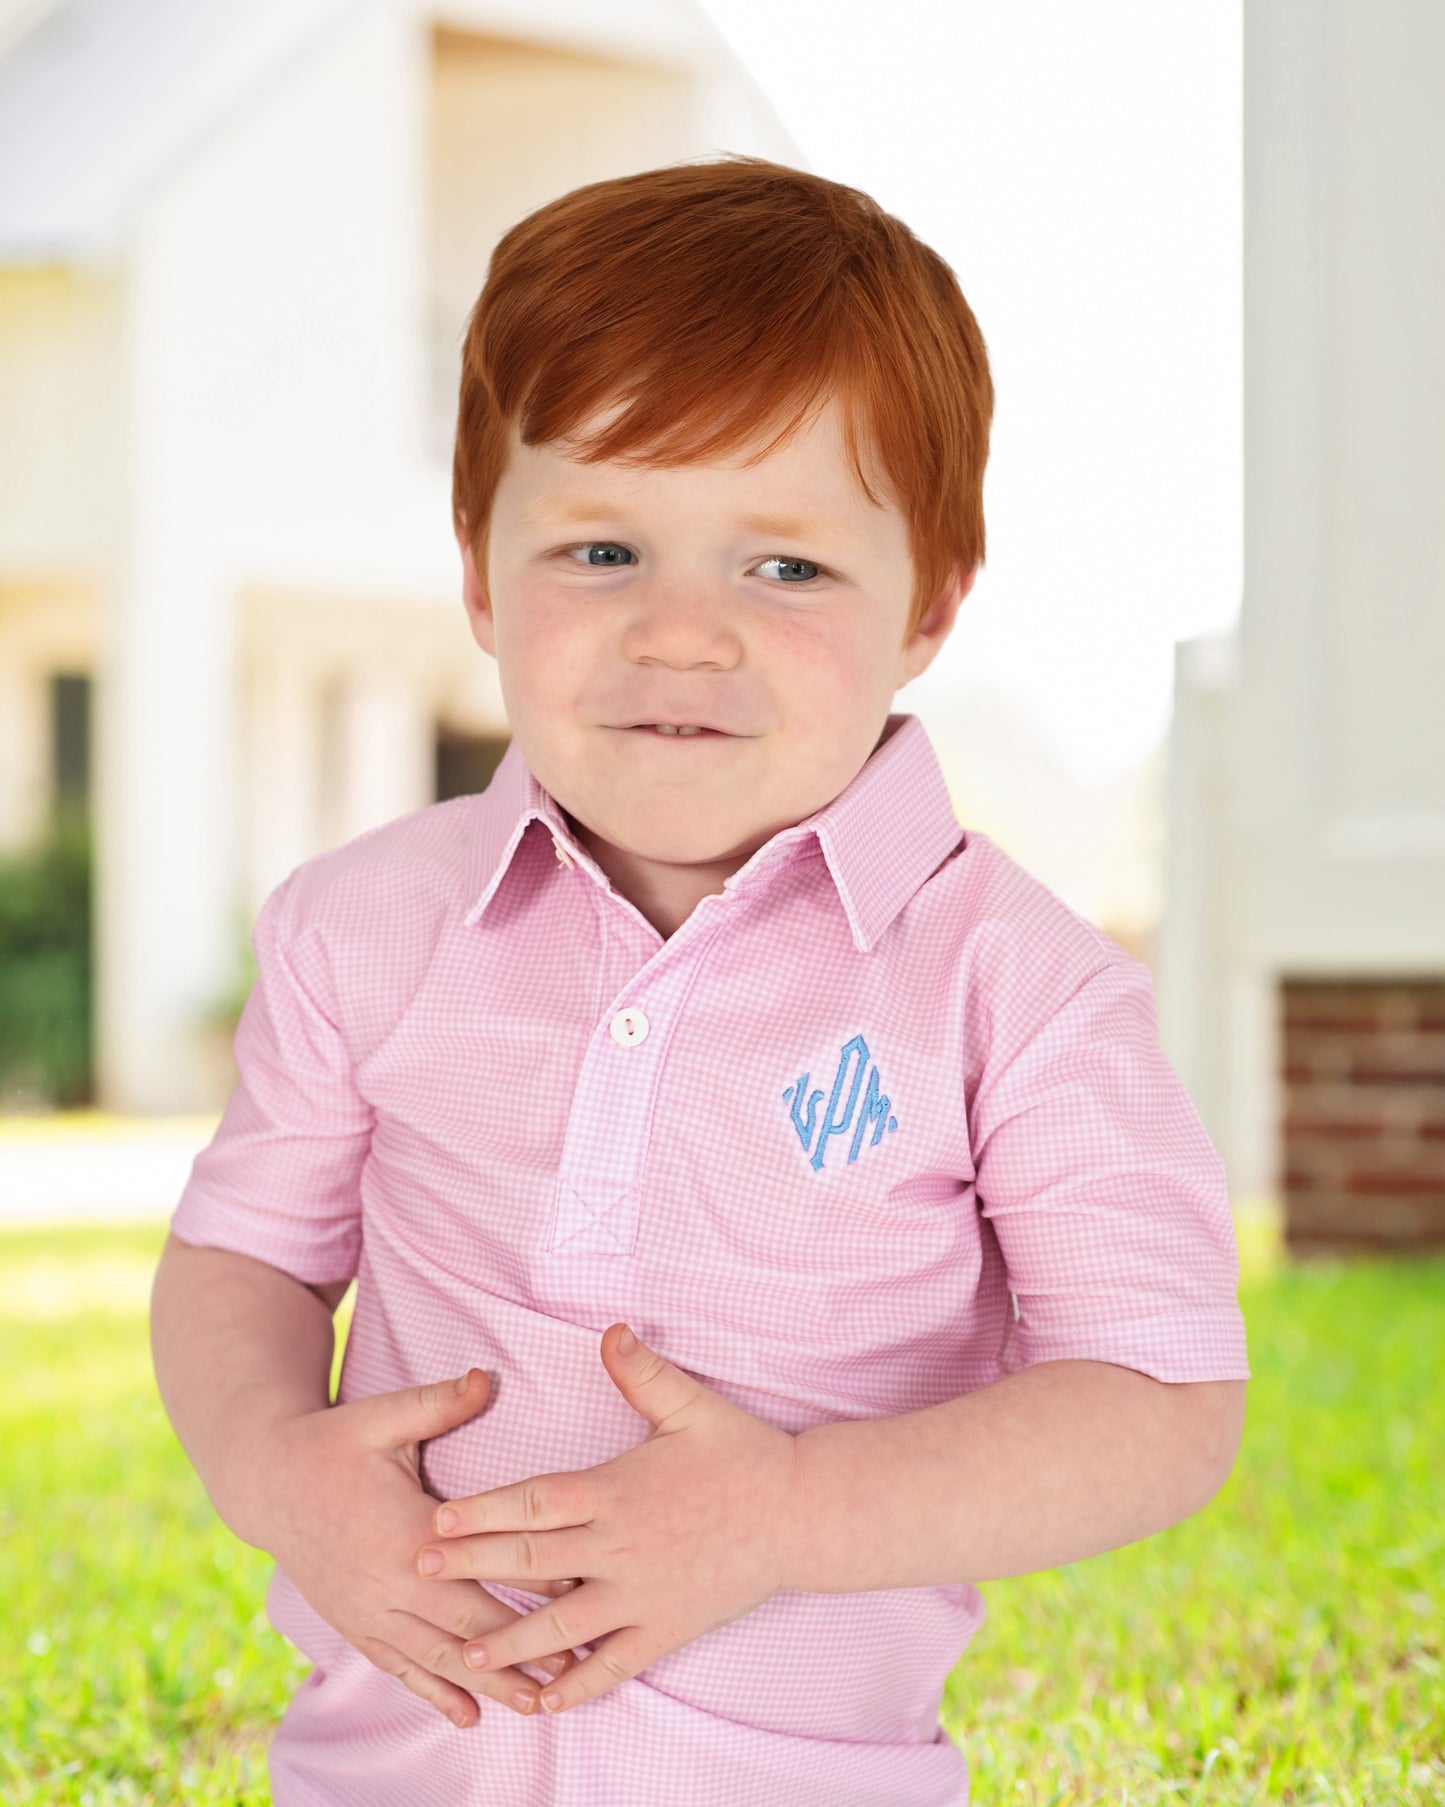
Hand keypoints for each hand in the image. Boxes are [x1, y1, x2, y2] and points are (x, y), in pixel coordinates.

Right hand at [240, 1369, 580, 1723]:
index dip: (532, 1580)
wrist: (267, 1482)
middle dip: (523, 1651)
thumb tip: (484, 1376)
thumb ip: (438, 1401)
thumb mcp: (383, 1415)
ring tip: (537, 1703)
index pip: (482, 1563)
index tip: (581, 1591)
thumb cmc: (333, 1443)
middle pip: (468, 1629)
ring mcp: (370, 1611)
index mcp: (407, 1530)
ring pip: (439, 1660)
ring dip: (489, 1684)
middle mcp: (391, 1582)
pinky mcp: (356, 1625)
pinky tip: (469, 1716)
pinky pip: (401, 1668)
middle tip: (576, 1667)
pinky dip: (435, 1694)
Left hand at [414, 1325, 801, 1713]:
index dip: (483, 1511)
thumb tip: (609, 1329)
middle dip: (472, 1566)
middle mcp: (620, 1547)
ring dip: (512, 1639)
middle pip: (532, 1560)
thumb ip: (643, 1371)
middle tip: (420, 1572)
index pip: (536, 1501)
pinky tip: (546, 1702)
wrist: (800, 1514)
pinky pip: (615, 1665)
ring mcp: (642, 1594)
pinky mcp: (667, 1628)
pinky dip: (579, 1685)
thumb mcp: (691, 1405)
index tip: (438, 1520)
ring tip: (467, 1652)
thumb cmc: (743, 1454)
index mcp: (616, 1490)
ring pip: (564, 1625)